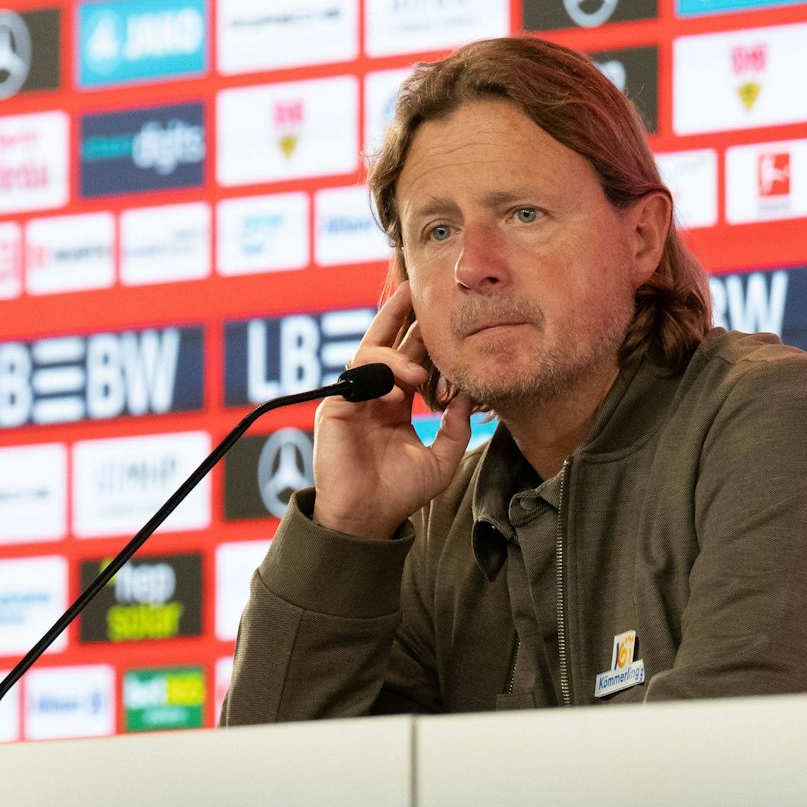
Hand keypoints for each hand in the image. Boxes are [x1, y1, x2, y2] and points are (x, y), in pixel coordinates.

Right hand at [311, 280, 474, 538]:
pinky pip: (356, 378)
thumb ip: (456, 426)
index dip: (423, 334)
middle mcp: (374, 394)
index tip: (444, 312)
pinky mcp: (337, 407)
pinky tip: (398, 391)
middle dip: (400, 313)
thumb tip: (469, 393)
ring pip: (370, 353)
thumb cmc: (400, 492)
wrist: (367, 518)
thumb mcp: (442, 457)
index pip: (410, 356)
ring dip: (397, 356)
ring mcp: (354, 398)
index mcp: (397, 402)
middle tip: (416, 287)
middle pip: (386, 340)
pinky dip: (379, 378)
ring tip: (418, 375)